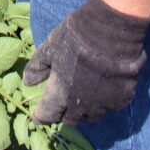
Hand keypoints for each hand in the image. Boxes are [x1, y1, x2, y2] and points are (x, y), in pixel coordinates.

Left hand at [22, 0, 149, 125]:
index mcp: (60, 94)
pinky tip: (102, 87)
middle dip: (63, 112)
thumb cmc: (75, 37)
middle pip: (70, 119)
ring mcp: (103, 104)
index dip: (41, 115)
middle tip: (61, 101)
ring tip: (82, 94)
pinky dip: (103, 101)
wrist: (111, 31)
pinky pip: (109, 107)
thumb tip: (27, 83)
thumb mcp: (50, 48)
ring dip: (84, 109)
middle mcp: (81, 106)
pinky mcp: (121, 99)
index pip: (47, 115)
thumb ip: (37, 67)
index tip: (38, 114)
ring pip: (90, 116)